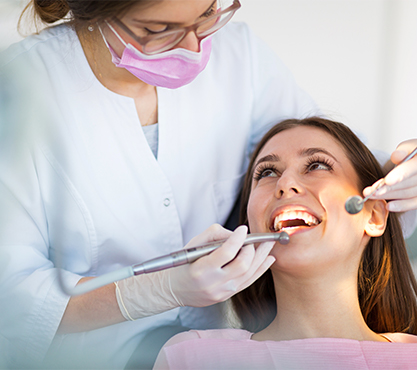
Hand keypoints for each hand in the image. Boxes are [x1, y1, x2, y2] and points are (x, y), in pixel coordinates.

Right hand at [114, 224, 275, 319]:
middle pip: (242, 265)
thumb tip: (236, 234)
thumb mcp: (193, 244)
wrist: (175, 289)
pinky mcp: (228, 295)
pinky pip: (249, 281)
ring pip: (249, 274)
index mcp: (201, 269)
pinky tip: (268, 259)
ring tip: (268, 245)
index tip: (243, 229)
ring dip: (261, 257)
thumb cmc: (183, 264)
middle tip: (255, 239)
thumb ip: (215, 235)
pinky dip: (261, 269)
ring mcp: (222, 292)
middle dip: (253, 249)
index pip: (226, 253)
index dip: (237, 239)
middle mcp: (213, 283)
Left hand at [363, 139, 416, 211]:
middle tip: (369, 191)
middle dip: (387, 188)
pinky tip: (388, 206)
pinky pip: (413, 203)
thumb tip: (396, 156)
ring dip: (388, 196)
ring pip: (408, 194)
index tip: (387, 181)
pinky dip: (401, 206)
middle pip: (408, 183)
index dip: (400, 175)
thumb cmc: (413, 153)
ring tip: (372, 196)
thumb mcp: (410, 147)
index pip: (412, 168)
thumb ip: (403, 151)